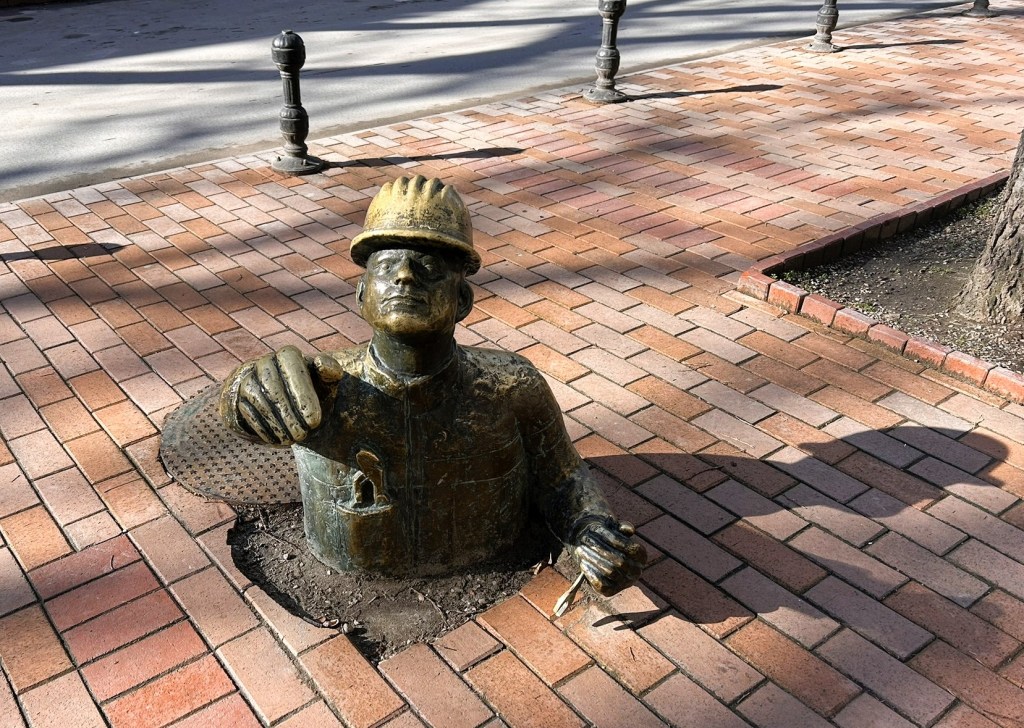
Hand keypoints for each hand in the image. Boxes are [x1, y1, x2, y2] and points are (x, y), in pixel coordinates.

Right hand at [219, 345, 342, 445]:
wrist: (297, 405)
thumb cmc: (317, 391)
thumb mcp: (329, 382)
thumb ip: (331, 372)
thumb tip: (321, 364)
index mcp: (288, 355)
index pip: (291, 368)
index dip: (302, 394)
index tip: (314, 420)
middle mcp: (265, 363)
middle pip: (272, 386)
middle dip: (288, 414)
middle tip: (304, 434)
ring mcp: (249, 380)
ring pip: (257, 399)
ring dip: (276, 423)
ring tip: (294, 439)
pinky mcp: (239, 399)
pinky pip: (246, 412)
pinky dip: (263, 429)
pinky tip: (278, 441)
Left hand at [573, 518, 646, 596]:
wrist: (598, 554)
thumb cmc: (607, 538)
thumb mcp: (614, 529)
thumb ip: (622, 527)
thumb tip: (629, 529)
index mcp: (641, 557)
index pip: (635, 549)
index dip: (619, 541)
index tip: (604, 532)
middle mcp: (636, 572)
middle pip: (621, 561)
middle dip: (601, 550)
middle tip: (585, 541)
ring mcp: (624, 583)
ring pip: (610, 572)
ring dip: (594, 560)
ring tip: (581, 550)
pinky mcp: (611, 591)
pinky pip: (602, 585)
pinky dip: (591, 574)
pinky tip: (583, 564)